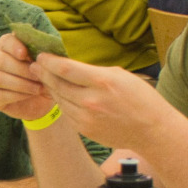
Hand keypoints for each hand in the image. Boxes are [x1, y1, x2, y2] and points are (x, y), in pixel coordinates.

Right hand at [0, 34, 57, 120]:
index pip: (5, 41)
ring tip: (38, 88)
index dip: (13, 46)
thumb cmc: (44, 75)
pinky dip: (16, 96)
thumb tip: (42, 52)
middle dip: (21, 69)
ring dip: (21, 84)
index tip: (24, 54)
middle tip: (39, 76)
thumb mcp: (46, 64)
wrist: (42, 98)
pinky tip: (29, 95)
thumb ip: (43, 54)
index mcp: (7, 46)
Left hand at [34, 55, 181, 151]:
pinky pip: (67, 113)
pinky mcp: (84, 129)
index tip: (41, 56)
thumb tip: (70, 67)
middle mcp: (91, 100)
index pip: (65, 68)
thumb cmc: (141, 99)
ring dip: (50, 88)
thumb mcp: (120, 76)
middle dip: (44, 73)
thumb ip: (93, 72)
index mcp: (102, 82)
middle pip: (57, 84)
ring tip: (44, 79)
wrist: (152, 131)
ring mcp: (86, 118)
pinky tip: (59, 95)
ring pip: (59, 99)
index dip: (49, 61)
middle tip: (35, 66)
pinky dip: (61, 102)